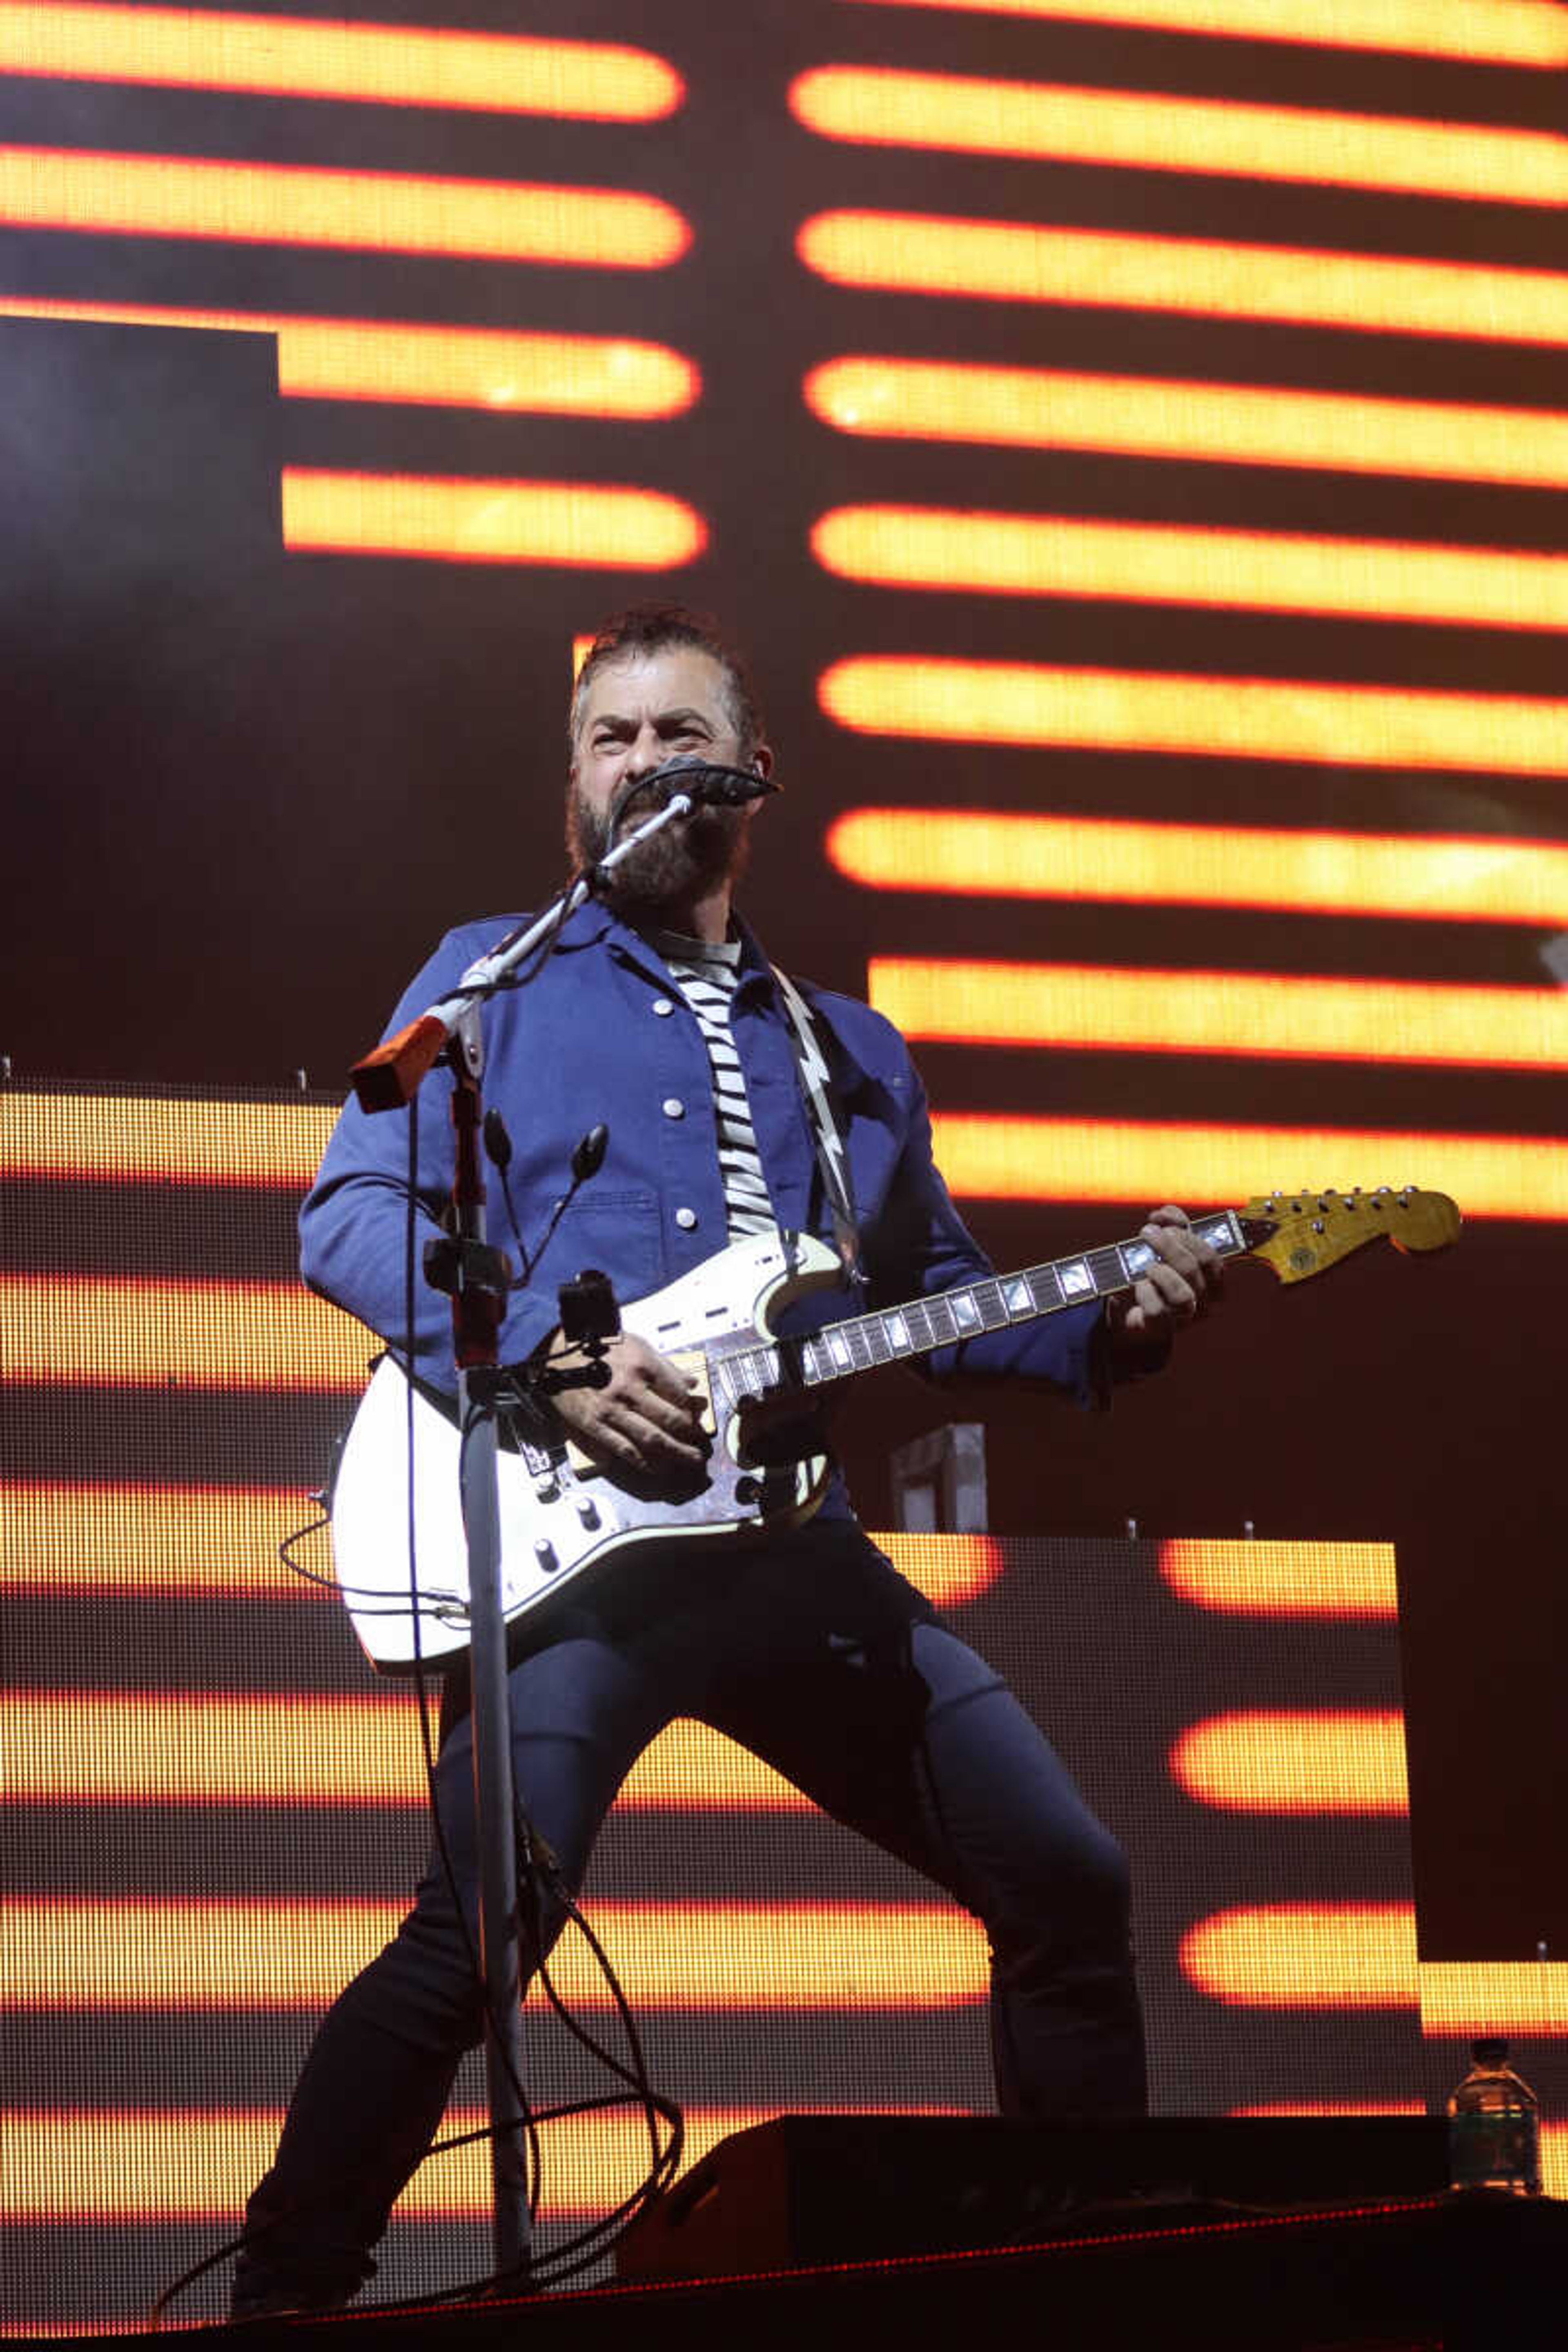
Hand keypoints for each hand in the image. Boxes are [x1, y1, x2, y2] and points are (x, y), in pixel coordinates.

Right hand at [546, 1330, 708, 1475]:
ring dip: (675, 1454)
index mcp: (643, 1366)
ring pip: (652, 1439)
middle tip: (701, 1445)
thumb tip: (692, 1383)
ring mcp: (612, 1410)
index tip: (699, 1416)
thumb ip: (666, 1366)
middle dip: (691, 1436)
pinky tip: (656, 1467)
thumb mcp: (637, 1345)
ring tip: (690, 1460)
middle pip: (670, 1420)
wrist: (555, 1354)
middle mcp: (630, 1389)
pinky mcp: (595, 1425)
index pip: (679, 1394)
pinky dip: (643, 1462)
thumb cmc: (597, 1346)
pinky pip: (624, 1449)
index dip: (694, 1409)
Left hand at [1104, 1204, 1221, 1348]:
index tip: (1160, 1222)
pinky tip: (1138, 1283)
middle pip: (1194, 1269)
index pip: (1212, 1258)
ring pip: (1183, 1295)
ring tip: (1146, 1264)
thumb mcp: (1166, 1246)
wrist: (1132, 1313)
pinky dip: (1146, 1292)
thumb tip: (1165, 1215)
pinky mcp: (1160, 1330)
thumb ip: (1172, 1226)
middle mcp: (1203, 1301)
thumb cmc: (1153, 1276)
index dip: (1189, 1235)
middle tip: (1147, 1234)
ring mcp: (1182, 1318)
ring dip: (1162, 1272)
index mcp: (1211, 1281)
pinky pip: (1157, 1311)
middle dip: (1169, 1245)